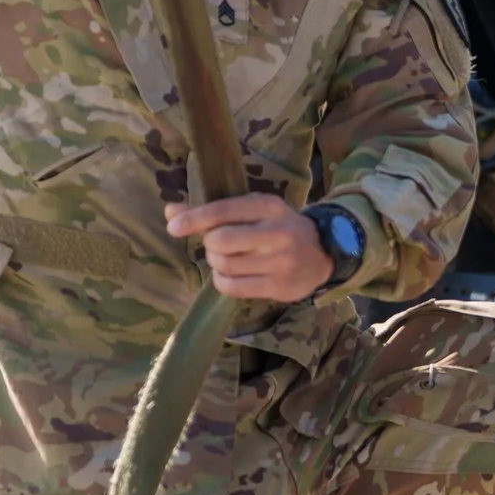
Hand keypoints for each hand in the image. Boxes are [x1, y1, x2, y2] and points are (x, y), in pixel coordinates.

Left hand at [165, 194, 330, 301]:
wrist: (323, 253)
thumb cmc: (279, 227)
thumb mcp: (254, 210)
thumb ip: (213, 211)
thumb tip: (170, 211)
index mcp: (270, 207)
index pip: (223, 211)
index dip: (193, 219)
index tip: (173, 227)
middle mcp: (277, 233)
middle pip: (220, 241)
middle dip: (210, 244)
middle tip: (217, 245)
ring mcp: (280, 262)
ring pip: (224, 265)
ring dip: (216, 263)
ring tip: (227, 259)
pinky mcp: (279, 286)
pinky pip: (232, 287)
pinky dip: (222, 281)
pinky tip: (231, 274)